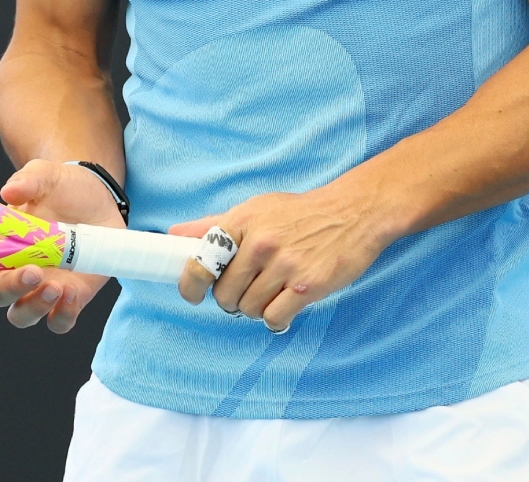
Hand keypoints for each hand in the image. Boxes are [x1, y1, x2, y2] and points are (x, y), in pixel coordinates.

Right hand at [0, 158, 125, 332]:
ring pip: (24, 315)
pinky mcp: (71, 297)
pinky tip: (73, 296)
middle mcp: (17, 272)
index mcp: (1, 246)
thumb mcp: (47, 175)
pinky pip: (60, 321)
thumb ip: (28, 180)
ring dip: (35, 306)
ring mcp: (43, 287)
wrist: (99, 198)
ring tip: (57, 287)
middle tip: (34, 272)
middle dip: (12, 288)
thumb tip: (10, 190)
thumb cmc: (63, 187)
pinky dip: (62, 315)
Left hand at [169, 183, 393, 333]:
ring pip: (249, 309)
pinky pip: (275, 318)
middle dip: (232, 299)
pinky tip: (285, 306)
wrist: (354, 212)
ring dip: (257, 309)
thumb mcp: (256, 208)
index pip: (200, 262)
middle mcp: (261, 244)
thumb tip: (174, 234)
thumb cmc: (301, 213)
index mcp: (243, 222)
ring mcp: (285, 266)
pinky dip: (276, 319)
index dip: (190, 285)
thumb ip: (214, 224)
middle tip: (248, 289)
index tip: (192, 294)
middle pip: (225, 295)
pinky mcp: (308, 286)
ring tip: (272, 292)